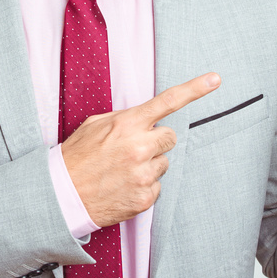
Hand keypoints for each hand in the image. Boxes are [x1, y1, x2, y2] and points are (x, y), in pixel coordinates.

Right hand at [61, 73, 220, 227]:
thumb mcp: (95, 126)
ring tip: (122, 170)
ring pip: (164, 163)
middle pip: (170, 137)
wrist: (62, 195)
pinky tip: (123, 186)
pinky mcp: (145, 197)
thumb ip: (124, 119)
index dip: (194, 89)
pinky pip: (157, 187)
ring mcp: (144, 174)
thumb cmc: (77, 157)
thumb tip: (144, 119)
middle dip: (157, 141)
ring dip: (149, 165)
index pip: (167, 102)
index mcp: (128, 125)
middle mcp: (139, 147)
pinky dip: (143, 186)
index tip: (215, 79)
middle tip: (134, 149)